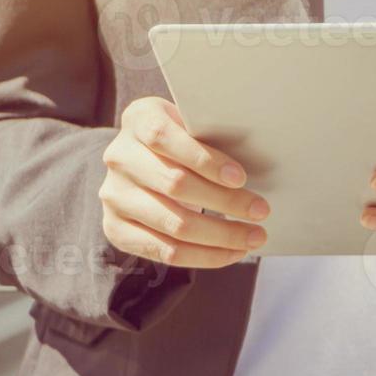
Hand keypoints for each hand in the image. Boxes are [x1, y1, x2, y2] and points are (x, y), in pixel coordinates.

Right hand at [99, 96, 269, 266]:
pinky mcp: (115, 228)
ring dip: (221, 235)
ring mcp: (114, 195)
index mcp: (140, 119)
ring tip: (254, 237)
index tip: (240, 177)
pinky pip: (163, 251)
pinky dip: (203, 256)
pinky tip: (232, 252)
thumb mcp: (192, 123)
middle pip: (174, 183)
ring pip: (172, 223)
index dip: (204, 159)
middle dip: (225, 201)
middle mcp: (120, 156)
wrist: (143, 160)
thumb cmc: (184, 139)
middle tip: (261, 210)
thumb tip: (261, 160)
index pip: (165, 137)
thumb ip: (213, 133)